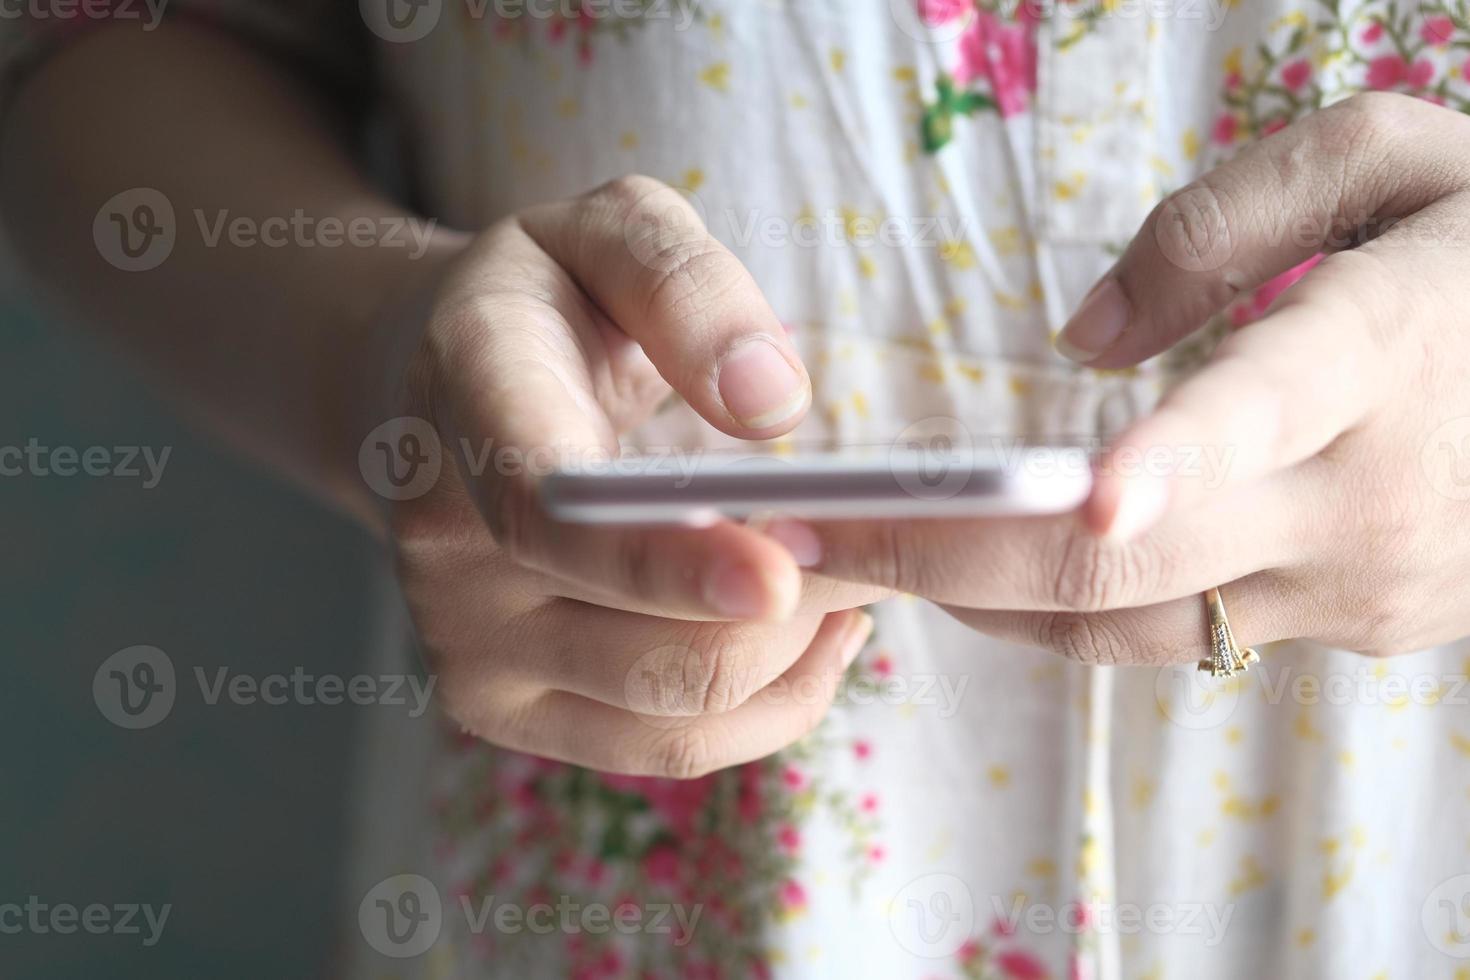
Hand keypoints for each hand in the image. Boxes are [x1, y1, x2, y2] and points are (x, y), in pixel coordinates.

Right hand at [377, 176, 880, 775]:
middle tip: (886, 535)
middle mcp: (444, 553)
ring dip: (794, 655)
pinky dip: (770, 703)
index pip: (549, 513)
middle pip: (645, 643)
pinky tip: (813, 630)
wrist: (440, 388)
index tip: (780, 573)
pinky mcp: (508, 709)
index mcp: (464, 408)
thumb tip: (772, 401)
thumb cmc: (550, 301)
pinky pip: (669, 749)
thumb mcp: (611, 231)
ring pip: (673, 714)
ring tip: (855, 569)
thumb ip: (686, 287)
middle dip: (796, 604)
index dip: (665, 558)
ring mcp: (466, 648)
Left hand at [808, 93, 1469, 665]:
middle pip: (1127, 560)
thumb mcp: (1391, 162)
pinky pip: (1179, 634)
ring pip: (1130, 623)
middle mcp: (1368, 499)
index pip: (1267, 408)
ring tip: (859, 554)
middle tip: (804, 533)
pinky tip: (994, 567)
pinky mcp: (1354, 631)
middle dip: (944, 553)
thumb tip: (1079, 343)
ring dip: (981, 595)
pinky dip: (1070, 608)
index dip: (1171, 458)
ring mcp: (1361, 590)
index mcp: (1387, 354)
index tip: (1078, 495)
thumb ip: (1227, 224)